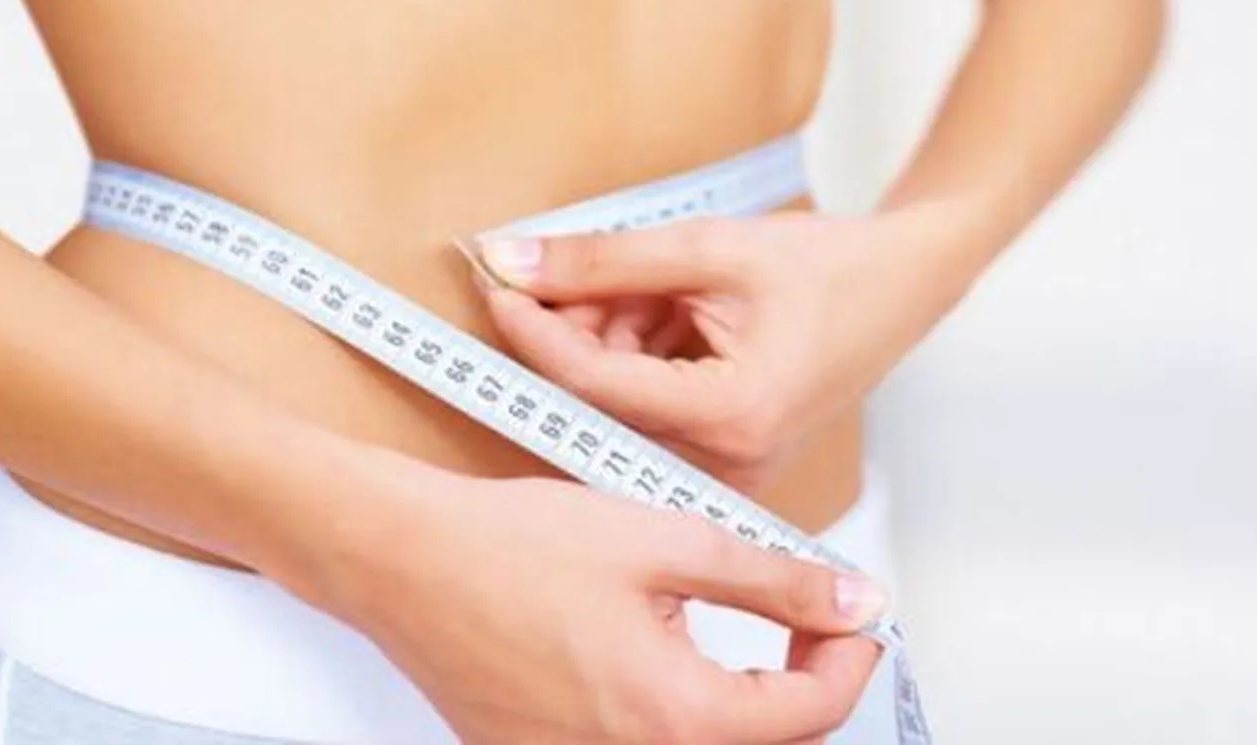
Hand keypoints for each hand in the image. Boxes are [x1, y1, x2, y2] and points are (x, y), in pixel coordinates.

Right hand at [296, 443, 886, 743]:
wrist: (405, 561)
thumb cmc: (509, 548)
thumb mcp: (666, 541)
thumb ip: (773, 578)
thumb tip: (848, 600)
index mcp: (673, 715)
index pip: (811, 714)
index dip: (848, 660)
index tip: (851, 621)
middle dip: (802, 687)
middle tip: (806, 625)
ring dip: (743, 705)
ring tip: (738, 635)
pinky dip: (679, 715)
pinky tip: (666, 660)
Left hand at [475, 204, 977, 490]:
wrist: (905, 288)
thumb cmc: (829, 267)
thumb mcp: (710, 247)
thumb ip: (605, 259)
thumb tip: (511, 260)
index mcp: (730, 416)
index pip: (592, 383)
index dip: (532, 330)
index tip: (493, 282)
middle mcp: (726, 462)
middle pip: (601, 398)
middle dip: (580, 327)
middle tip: (583, 264)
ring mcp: (727, 469)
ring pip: (619, 403)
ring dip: (613, 336)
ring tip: (655, 282)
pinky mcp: (724, 458)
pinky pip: (649, 410)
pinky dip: (641, 356)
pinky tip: (667, 312)